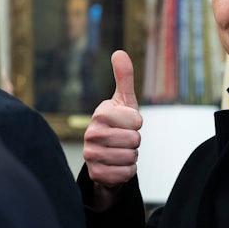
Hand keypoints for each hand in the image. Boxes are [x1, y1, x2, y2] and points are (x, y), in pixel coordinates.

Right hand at [82, 50, 142, 209]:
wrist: (105, 157)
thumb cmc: (118, 125)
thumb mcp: (124, 102)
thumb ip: (124, 77)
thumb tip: (119, 52)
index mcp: (100, 114)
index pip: (137, 120)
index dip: (137, 123)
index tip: (127, 124)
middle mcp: (91, 133)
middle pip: (135, 140)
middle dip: (135, 142)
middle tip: (123, 140)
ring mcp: (91, 155)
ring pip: (131, 157)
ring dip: (131, 157)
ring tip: (120, 152)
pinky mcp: (96, 175)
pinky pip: (126, 173)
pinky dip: (127, 171)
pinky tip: (117, 166)